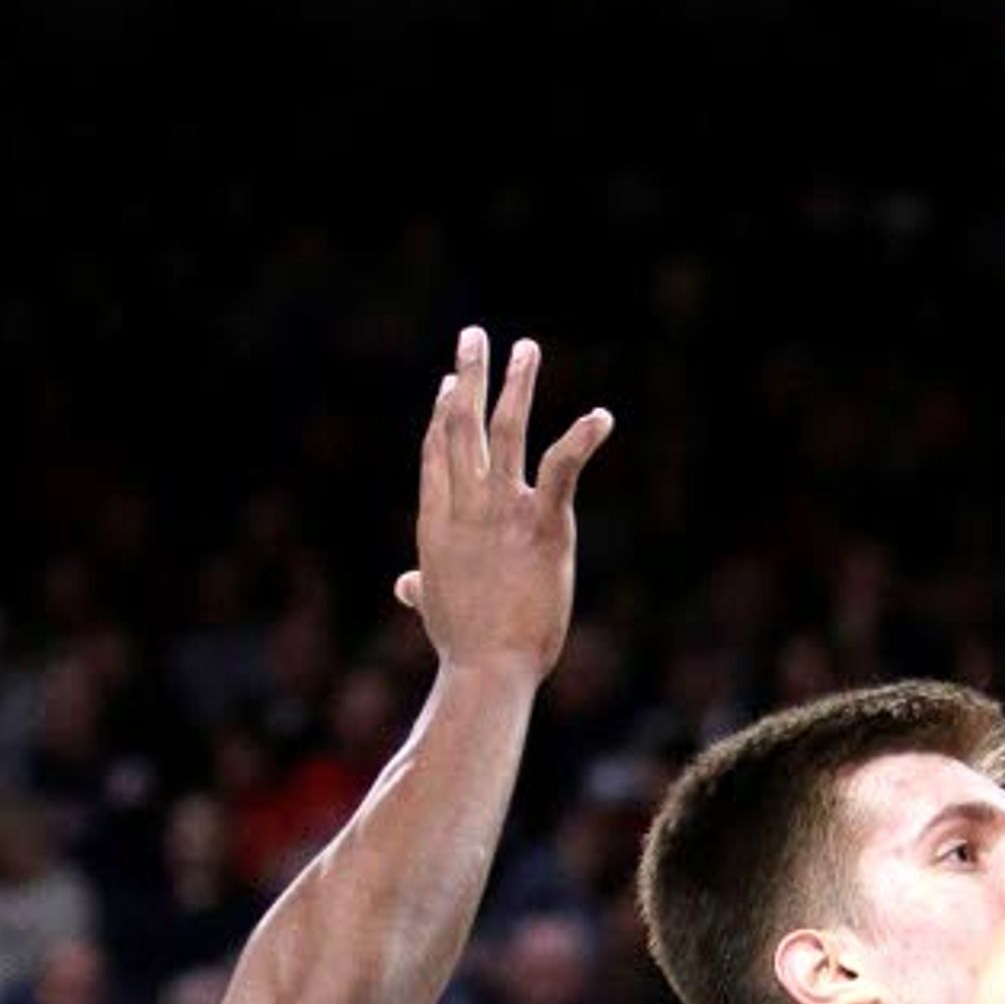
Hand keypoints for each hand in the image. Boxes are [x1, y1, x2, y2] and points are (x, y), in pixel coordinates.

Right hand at [394, 327, 610, 672]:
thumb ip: (421, 587)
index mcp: (438, 521)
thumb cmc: (464, 646)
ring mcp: (502, 509)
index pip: (437, 453)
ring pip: (506, 430)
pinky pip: (562, 468)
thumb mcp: (435, 606)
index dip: (442, 413)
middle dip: (469, 376)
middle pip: (461, 425)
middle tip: (474, 335)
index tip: (448, 382)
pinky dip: (581, 438)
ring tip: (526, 348)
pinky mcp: (542, 523)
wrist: (487, 668)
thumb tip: (404, 585)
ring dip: (517, 384)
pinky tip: (600, 416)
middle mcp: (465, 504)